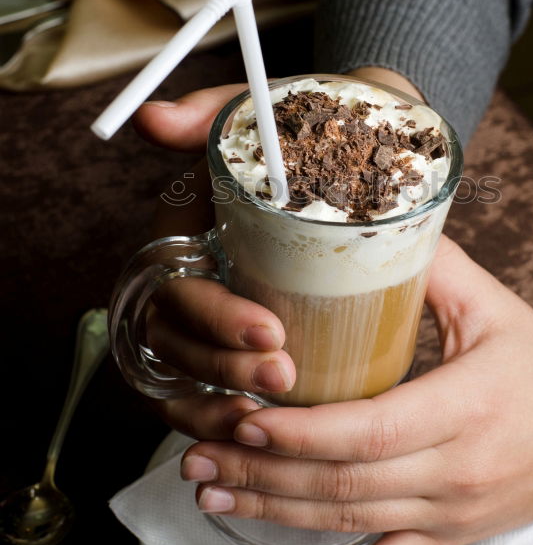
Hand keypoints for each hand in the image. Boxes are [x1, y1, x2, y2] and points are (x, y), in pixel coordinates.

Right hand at [132, 68, 424, 438]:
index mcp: (190, 231)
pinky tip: (274, 434)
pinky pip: (221, 391)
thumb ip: (212, 114)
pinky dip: (236, 415)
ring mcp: (218, 312)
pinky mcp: (249, 337)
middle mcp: (196, 276)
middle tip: (285, 377)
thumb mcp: (272, 111)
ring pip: (193, 377)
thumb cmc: (319, 125)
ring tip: (285, 406)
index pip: (174, 290)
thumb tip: (151, 119)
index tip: (269, 330)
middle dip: (225, 369)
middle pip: (179, 345)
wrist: (369, 137)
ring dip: (227, 400)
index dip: (211, 318)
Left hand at [136, 80, 532, 544]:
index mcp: (466, 408)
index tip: (244, 416)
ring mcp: (445, 514)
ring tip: (207, 491)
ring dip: (269, 510)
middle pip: (342, 483)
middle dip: (261, 472)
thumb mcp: (495, 307)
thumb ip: (436, 265)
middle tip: (197, 453)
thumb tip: (379, 218)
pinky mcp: (442, 538)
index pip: (370, 432)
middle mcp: (453, 472)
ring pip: (345, 523)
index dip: (301, 432)